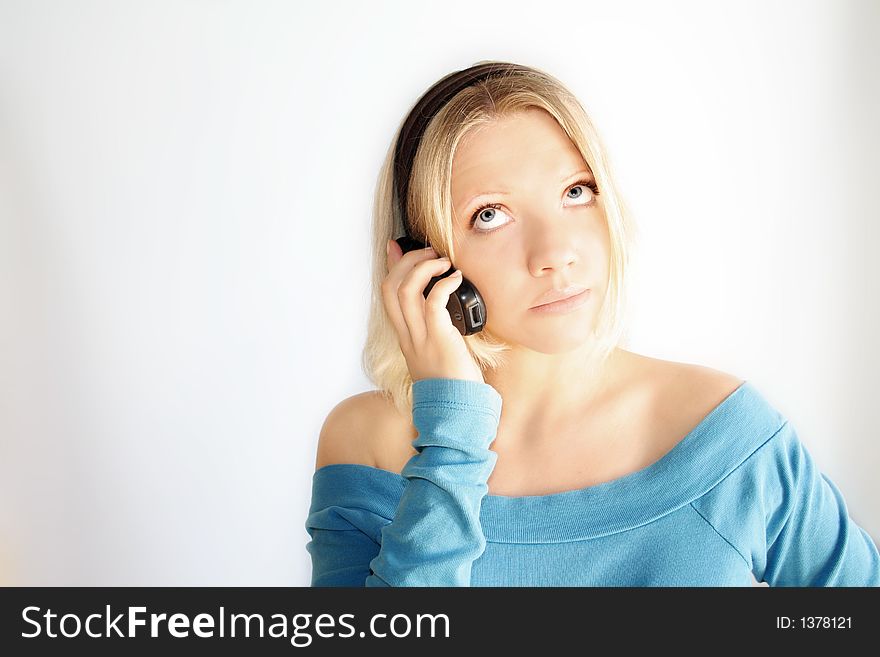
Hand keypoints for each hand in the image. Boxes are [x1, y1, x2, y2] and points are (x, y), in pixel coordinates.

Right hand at [382, 239, 484, 383]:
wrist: (456, 412)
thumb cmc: (453, 385)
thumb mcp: (438, 354)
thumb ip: (436, 332)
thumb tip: (443, 308)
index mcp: (406, 337)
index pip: (387, 294)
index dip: (391, 266)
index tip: (397, 247)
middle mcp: (408, 335)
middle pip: (390, 287)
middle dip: (406, 261)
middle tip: (429, 253)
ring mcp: (421, 337)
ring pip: (405, 291)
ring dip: (423, 268)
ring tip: (442, 262)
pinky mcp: (439, 339)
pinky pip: (433, 303)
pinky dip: (443, 284)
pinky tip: (456, 279)